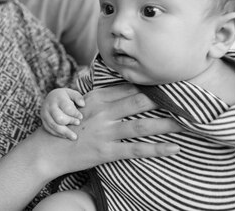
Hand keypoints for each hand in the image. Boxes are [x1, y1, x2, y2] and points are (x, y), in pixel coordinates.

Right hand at [35, 84, 181, 176]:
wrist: (48, 150)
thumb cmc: (64, 126)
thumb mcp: (78, 104)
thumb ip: (99, 95)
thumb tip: (118, 85)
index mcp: (96, 98)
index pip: (128, 87)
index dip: (149, 85)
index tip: (168, 83)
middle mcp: (103, 112)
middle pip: (139, 102)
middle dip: (163, 100)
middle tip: (184, 97)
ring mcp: (105, 132)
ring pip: (142, 125)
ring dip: (166, 123)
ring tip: (186, 121)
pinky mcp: (106, 151)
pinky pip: (136, 149)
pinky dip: (157, 149)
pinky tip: (174, 148)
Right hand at [41, 88, 84, 139]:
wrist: (50, 98)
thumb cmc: (64, 97)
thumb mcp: (71, 93)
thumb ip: (78, 97)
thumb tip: (82, 104)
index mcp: (57, 98)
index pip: (67, 108)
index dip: (75, 114)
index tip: (81, 117)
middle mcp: (49, 106)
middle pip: (59, 118)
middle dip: (70, 122)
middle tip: (78, 123)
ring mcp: (45, 114)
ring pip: (54, 126)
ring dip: (65, 132)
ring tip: (74, 137)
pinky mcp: (43, 121)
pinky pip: (50, 130)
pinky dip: (58, 134)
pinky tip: (66, 136)